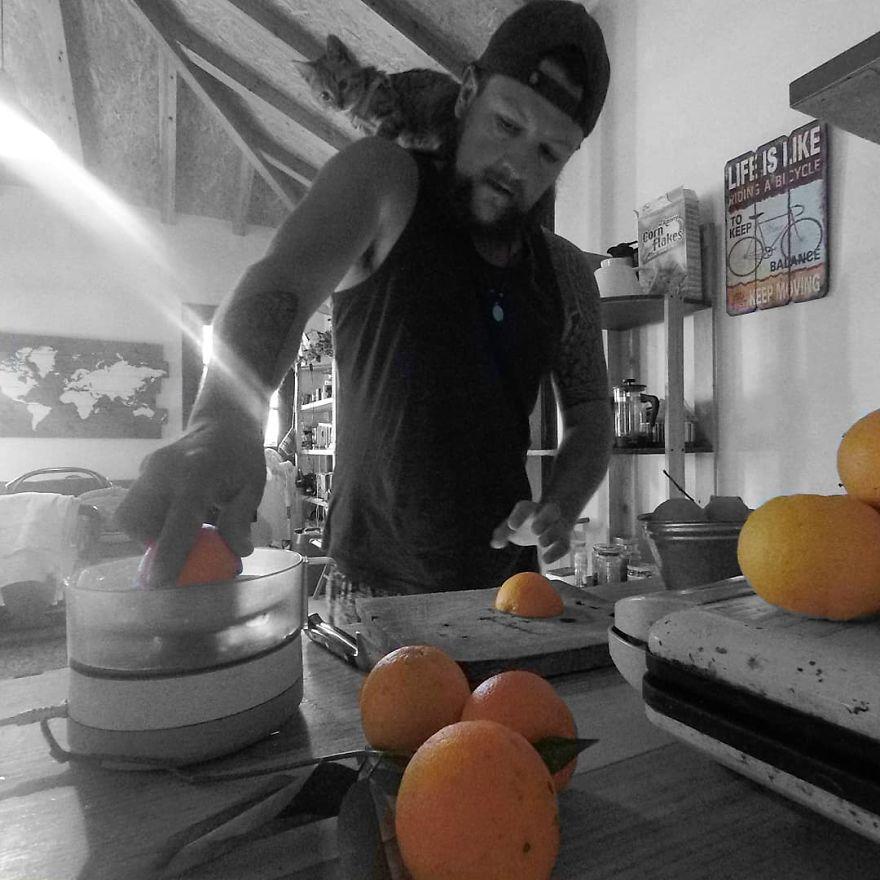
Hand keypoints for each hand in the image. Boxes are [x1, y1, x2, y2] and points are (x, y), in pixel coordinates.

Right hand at [115, 416, 265, 586]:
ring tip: (179, 528)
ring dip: (148, 531)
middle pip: (134, 518)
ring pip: (129, 513)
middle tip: (178, 546)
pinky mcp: (143, 470)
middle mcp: (164, 470)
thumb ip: (240, 519)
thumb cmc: (241, 454)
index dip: (168, 552)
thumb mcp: (252, 485)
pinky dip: (151, 518)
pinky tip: (175, 513)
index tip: (159, 581)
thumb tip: (237, 552)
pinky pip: (136, 504)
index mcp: (197, 474)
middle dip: (149, 542)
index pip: (178, 521)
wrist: (223, 419)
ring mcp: (148, 468)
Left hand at [490, 500, 571, 565]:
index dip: (519, 515)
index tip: (512, 526)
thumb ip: (502, 533)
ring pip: (559, 527)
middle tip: (535, 530)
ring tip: (541, 543)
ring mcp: (558, 526)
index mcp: (530, 509)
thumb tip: (496, 544)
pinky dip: (557, 553)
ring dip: (551, 534)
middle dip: (544, 519)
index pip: (525, 508)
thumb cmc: (525, 524)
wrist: (549, 523)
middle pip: (551, 511)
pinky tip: (546, 560)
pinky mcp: (564, 540)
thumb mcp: (512, 526)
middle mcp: (546, 514)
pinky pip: (565, 545)